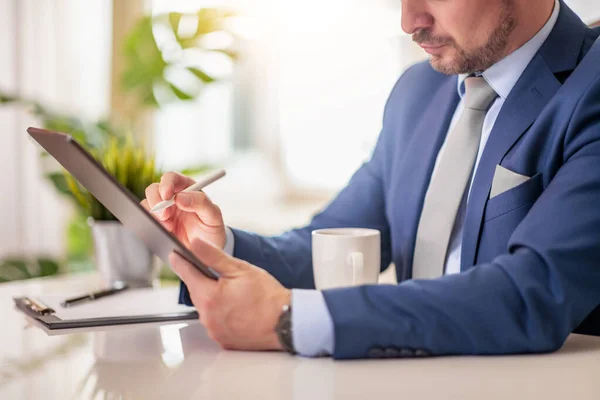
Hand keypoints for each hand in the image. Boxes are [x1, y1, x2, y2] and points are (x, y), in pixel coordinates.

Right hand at [141, 172, 225, 249]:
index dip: (167, 183)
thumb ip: (201, 203)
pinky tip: (166, 231)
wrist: (207, 252)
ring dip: (154, 215)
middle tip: (164, 215)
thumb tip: (180, 197)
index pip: (172, 178)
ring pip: (147, 204)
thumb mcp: (214, 216)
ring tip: (169, 227)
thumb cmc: (212, 229)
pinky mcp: (157, 224)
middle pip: (154, 189)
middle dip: (156, 200)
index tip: (167, 195)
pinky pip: (146, 220)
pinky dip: (152, 224)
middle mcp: (173, 197)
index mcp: (188, 189)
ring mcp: (163, 211)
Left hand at [169, 238, 290, 350]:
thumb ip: (213, 256)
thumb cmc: (267, 296)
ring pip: (206, 309)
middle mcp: (208, 317)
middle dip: (205, 282)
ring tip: (236, 294)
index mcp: (209, 297)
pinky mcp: (224, 341)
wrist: (286, 322)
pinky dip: (222, 314)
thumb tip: (194, 244)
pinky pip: (216, 323)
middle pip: (198, 292)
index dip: (181, 262)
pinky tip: (238, 309)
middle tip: (225, 277)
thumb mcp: (240, 269)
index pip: (187, 274)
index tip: (175, 255)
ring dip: (214, 299)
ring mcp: (215, 331)